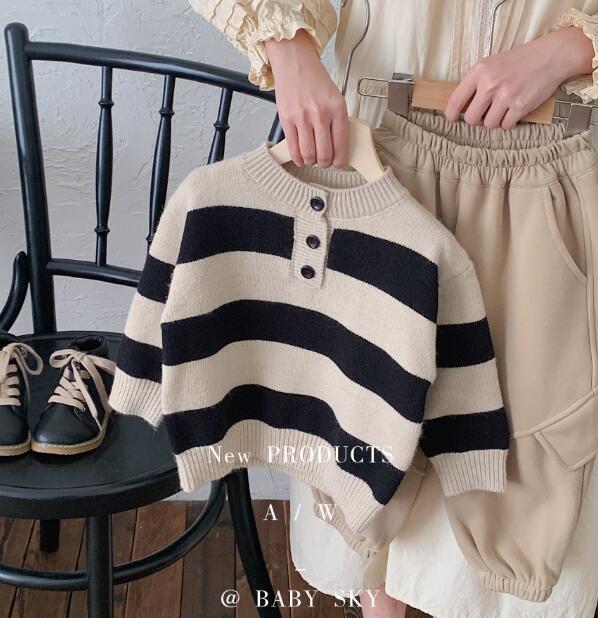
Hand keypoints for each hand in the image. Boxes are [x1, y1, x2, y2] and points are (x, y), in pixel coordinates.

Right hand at [264, 29, 348, 167]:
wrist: (294, 61)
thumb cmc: (314, 79)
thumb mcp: (335, 97)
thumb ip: (337, 121)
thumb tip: (337, 146)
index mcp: (337, 108)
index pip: (341, 145)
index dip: (340, 160)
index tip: (338, 163)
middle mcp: (320, 114)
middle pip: (324, 154)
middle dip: (325, 163)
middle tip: (324, 162)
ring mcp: (302, 118)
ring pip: (309, 154)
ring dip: (311, 161)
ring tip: (312, 159)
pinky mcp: (287, 119)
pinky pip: (293, 148)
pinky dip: (297, 158)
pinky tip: (300, 158)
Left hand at [445, 26, 594, 128]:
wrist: (550, 56)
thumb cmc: (519, 61)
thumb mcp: (492, 63)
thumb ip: (476, 82)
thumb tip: (461, 107)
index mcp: (479, 71)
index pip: (456, 100)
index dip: (451, 114)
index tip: (452, 119)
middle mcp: (490, 84)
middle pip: (471, 118)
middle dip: (477, 120)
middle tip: (485, 114)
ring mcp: (506, 96)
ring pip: (489, 124)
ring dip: (495, 121)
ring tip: (502, 110)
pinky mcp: (520, 105)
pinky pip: (506, 126)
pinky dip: (508, 122)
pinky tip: (513, 112)